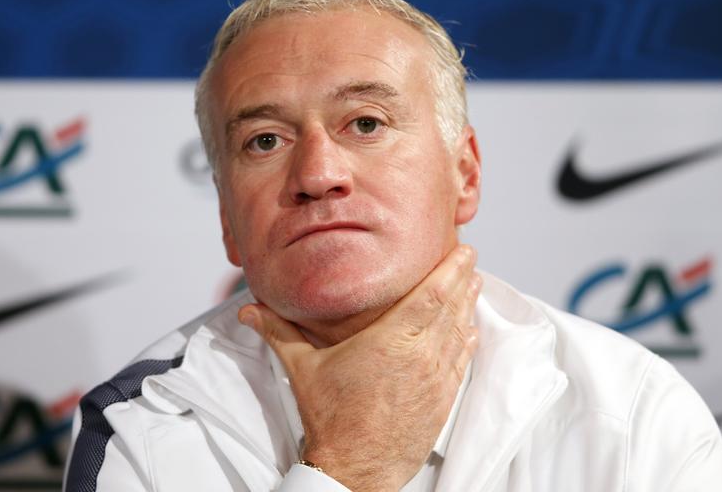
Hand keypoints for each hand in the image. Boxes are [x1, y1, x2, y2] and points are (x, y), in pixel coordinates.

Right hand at [238, 244, 480, 490]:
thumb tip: (248, 309)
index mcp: (390, 342)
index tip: (462, 251)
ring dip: (467, 306)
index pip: (430, 297)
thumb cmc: (331, 419)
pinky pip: (461, 363)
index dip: (449, 271)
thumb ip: (278, 331)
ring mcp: (434, 380)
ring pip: (459, 333)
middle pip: (449, 309)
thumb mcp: (302, 368)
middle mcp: (419, 357)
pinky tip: (470, 329)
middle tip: (470, 257)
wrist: (355, 470)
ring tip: (474, 283)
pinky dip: (467, 341)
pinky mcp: (441, 401)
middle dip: (462, 280)